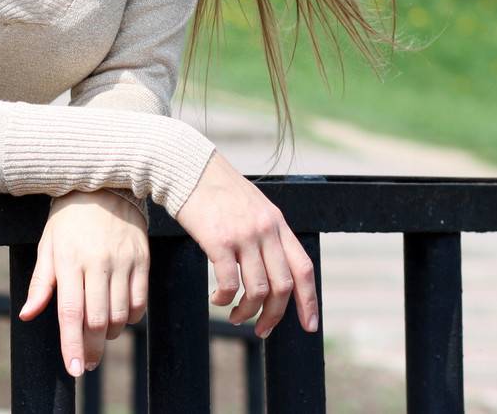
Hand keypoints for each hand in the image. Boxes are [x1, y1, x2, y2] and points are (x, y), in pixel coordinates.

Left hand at [16, 188, 148, 376]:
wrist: (105, 186)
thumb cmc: (69, 220)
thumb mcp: (48, 246)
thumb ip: (40, 283)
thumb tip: (28, 315)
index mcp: (69, 260)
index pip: (71, 312)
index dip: (72, 344)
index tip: (74, 369)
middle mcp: (98, 262)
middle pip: (97, 320)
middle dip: (90, 348)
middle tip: (85, 362)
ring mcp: (123, 262)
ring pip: (120, 315)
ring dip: (109, 334)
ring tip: (99, 335)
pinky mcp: (142, 260)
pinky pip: (139, 302)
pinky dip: (130, 318)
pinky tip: (118, 317)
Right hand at [173, 150, 319, 337]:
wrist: (187, 167)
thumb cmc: (215, 190)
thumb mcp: (252, 206)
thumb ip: (266, 233)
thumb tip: (272, 269)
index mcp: (277, 223)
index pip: (304, 268)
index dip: (309, 301)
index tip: (309, 325)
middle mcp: (265, 229)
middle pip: (282, 286)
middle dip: (274, 315)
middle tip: (262, 330)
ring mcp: (243, 235)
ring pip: (257, 290)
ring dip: (247, 311)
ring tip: (235, 315)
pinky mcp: (218, 240)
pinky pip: (229, 283)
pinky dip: (224, 299)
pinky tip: (217, 299)